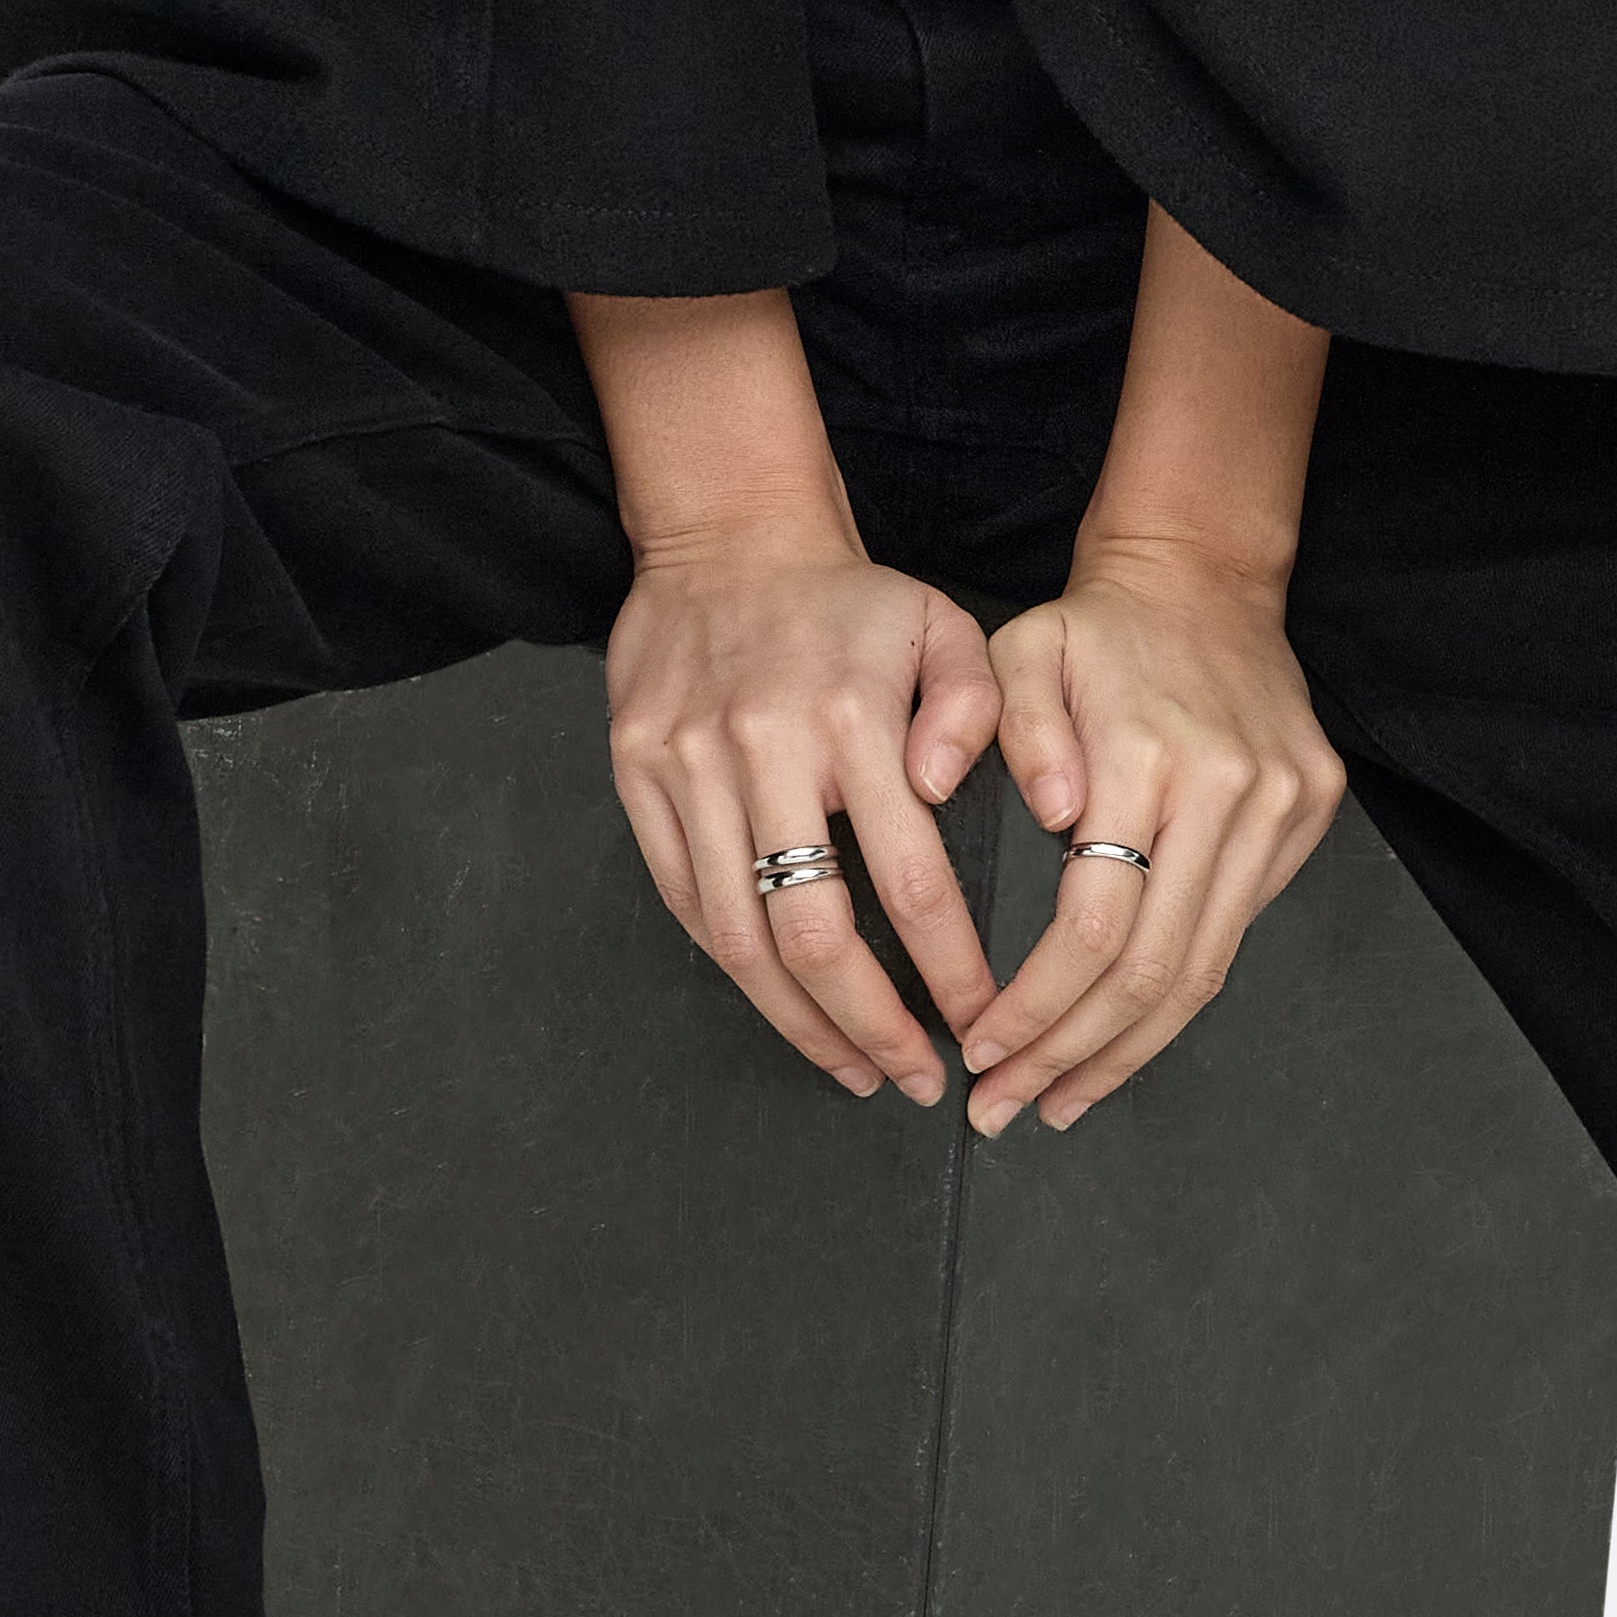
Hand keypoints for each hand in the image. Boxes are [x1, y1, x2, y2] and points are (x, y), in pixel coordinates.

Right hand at [602, 535, 1003, 1107]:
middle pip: (813, 935)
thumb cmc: (848, 600)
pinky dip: (736, 966)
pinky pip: (685, 900)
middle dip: (869, 1025)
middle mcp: (764, 752)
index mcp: (851, 720)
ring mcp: (689, 770)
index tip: (979, 1022)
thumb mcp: (944, 626)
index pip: (911, 880)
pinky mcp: (637, 777)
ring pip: (739, 937)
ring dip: (798, 1021)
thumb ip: (975, 709)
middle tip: (915, 1078)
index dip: (947, 969)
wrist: (726, 537)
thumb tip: (948, 798)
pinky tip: (783, 1004)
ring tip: (851, 1067)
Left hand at [956, 535, 1347, 1131]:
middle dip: (1072, 1054)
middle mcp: (1230, 791)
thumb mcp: (1019, 648)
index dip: (1037, 1005)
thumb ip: (1008, 727)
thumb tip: (1051, 815)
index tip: (982, 1049)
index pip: (1095, 922)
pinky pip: (1235, 931)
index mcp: (1151, 754)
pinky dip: (1176, 998)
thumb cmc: (1096, 626)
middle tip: (1007, 1107)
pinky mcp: (1307, 814)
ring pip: (1205, 968)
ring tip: (1060, 1100)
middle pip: (1154, 968)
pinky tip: (1121, 1038)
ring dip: (1126, 1050)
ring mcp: (1281, 807)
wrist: (1203, 577)